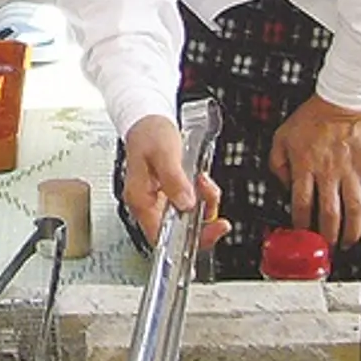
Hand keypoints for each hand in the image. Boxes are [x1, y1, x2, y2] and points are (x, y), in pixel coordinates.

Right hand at [120, 114, 227, 250]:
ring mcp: (162, 200)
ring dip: (205, 205)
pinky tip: (203, 182)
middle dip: (202, 222)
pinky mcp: (172, 193)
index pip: (161, 236)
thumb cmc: (148, 132)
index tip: (209, 233)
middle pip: (178, 232)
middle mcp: (150, 204)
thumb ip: (174, 180)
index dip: (185, 242)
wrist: (147, 118)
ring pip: (188, 218)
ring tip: (206, 185)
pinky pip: (192, 205)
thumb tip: (186, 204)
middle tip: (220, 220)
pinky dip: (204, 196)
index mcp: (141, 200)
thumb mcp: (163, 153)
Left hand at [267, 94, 360, 248]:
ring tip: (349, 242)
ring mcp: (354, 169)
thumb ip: (277, 163)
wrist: (344, 96)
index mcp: (305, 166)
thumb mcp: (282, 136)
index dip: (302, 225)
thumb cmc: (313, 114)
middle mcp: (329, 172)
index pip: (302, 205)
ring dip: (352, 231)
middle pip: (329, 214)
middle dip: (328, 236)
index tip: (303, 234)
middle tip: (328, 246)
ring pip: (354, 210)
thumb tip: (283, 185)